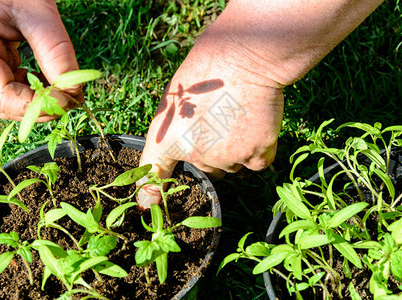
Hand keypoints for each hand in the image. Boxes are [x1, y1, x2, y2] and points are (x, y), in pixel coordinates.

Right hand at [0, 0, 80, 120]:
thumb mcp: (38, 13)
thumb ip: (55, 51)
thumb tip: (74, 91)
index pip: (1, 96)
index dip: (36, 105)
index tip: (68, 100)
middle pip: (4, 104)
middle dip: (41, 107)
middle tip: (73, 99)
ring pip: (9, 101)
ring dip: (40, 101)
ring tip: (66, 88)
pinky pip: (13, 89)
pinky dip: (36, 91)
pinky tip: (53, 81)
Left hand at [137, 22, 284, 207]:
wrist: (244, 59)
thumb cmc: (206, 72)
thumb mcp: (175, 99)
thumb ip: (174, 131)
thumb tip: (180, 152)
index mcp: (168, 140)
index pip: (152, 175)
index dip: (149, 195)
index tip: (144, 206)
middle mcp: (197, 156)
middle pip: (205, 169)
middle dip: (211, 152)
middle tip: (218, 122)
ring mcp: (228, 158)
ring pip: (231, 166)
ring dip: (235, 151)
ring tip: (237, 118)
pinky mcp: (257, 154)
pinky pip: (256, 164)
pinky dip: (257, 151)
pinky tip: (255, 127)